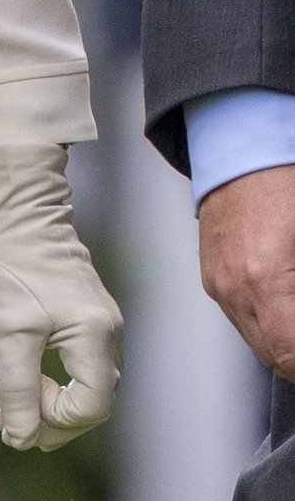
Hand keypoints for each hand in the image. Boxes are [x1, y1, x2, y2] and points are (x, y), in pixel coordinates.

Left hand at [0, 142, 120, 449]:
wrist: (24, 218)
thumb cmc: (15, 270)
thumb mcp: (9, 333)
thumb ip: (17, 388)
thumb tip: (20, 439)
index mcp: (96, 338)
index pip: (90, 407)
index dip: (54, 421)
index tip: (14, 414)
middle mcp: (110, 335)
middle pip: (95, 402)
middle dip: (53, 421)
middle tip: (11, 430)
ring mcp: (105, 327)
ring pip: (89, 386)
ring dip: (53, 405)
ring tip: (10, 414)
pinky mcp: (92, 320)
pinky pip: (83, 366)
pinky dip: (57, 383)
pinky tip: (26, 382)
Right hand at [199, 162, 294, 379]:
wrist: (243, 144)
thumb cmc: (289, 180)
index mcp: (265, 278)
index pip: (289, 354)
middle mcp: (234, 288)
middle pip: (274, 355)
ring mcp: (218, 284)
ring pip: (258, 341)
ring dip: (287, 343)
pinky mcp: (212, 276)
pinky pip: (243, 317)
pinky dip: (270, 323)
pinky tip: (288, 306)